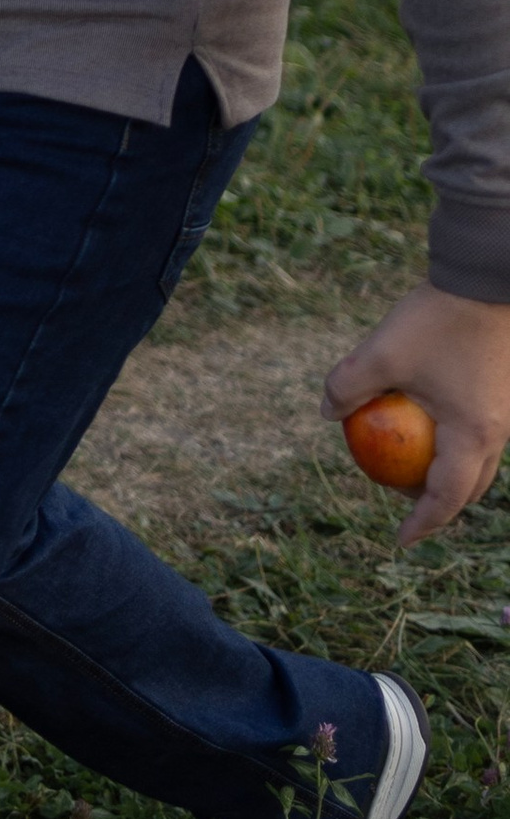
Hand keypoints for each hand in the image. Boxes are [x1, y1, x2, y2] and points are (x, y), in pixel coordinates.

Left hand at [323, 282, 509, 547]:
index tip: (399, 540)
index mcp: (473, 435)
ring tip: (407, 461)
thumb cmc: (435, 319)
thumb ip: (347, 386)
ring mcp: (505, 413)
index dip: (422, 523)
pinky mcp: (503, 391)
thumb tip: (326, 414)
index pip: (447, 498)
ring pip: (477, 459)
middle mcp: (498, 432)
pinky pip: (477, 431)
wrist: (485, 278)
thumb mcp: (379, 353)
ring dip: (445, 470)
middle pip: (469, 486)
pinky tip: (422, 418)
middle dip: (436, 502)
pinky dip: (452, 438)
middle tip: (399, 500)